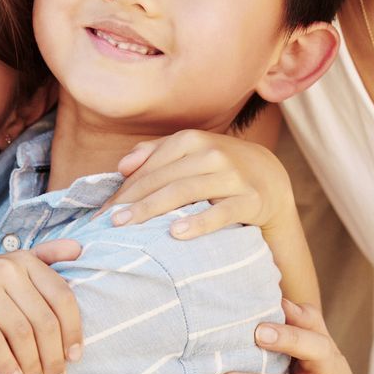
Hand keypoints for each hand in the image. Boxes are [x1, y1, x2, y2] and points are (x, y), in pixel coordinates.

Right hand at [0, 241, 82, 373]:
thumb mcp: (7, 271)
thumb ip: (43, 258)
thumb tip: (80, 248)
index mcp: (24, 260)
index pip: (62, 297)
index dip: (73, 330)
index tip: (75, 358)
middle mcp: (4, 266)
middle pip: (43, 319)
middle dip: (53, 356)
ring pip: (20, 332)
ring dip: (32, 365)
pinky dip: (7, 364)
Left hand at [102, 129, 295, 238]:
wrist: (271, 178)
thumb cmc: (218, 168)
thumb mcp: (189, 153)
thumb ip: (154, 153)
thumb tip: (122, 166)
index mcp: (191, 140)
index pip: (149, 167)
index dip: (123, 190)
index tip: (102, 213)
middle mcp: (211, 153)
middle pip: (162, 179)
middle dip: (132, 202)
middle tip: (107, 224)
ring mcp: (232, 175)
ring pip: (185, 191)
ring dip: (153, 209)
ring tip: (128, 226)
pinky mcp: (250, 199)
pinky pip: (221, 212)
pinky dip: (198, 222)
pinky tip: (176, 233)